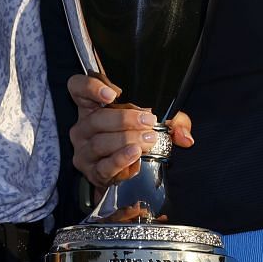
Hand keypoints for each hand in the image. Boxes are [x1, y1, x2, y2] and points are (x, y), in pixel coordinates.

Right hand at [65, 72, 193, 188]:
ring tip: (148, 139)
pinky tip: (135, 154)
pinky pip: (104, 166)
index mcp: (92, 107)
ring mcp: (84, 151)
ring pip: (100, 142)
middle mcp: (83, 127)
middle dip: (124, 119)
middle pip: (96, 119)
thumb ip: (172, 122)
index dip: (90, 87)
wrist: (124, 174)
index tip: (113, 94)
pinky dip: (120, 159)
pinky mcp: (91, 172)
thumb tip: (184, 136)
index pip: (77, 88)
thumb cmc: (135, 139)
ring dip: (126, 139)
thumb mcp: (154, 124)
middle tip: (149, 120)